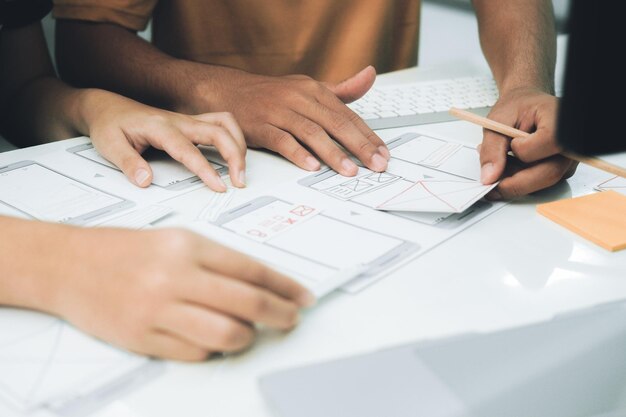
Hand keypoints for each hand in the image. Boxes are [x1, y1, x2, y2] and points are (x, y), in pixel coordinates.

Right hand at [51, 227, 314, 360]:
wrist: (69, 265)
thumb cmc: (125, 250)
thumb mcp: (176, 240)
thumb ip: (217, 262)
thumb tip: (262, 286)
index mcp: (188, 246)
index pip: (251, 269)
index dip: (284, 286)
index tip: (303, 297)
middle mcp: (175, 276)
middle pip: (247, 303)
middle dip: (280, 314)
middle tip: (292, 319)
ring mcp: (158, 309)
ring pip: (226, 334)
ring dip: (248, 337)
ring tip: (252, 333)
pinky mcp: (143, 337)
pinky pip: (196, 353)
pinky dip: (213, 349)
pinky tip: (215, 341)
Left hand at [80, 90, 246, 191]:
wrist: (107, 107)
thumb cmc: (109, 125)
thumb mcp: (109, 145)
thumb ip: (128, 163)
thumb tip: (146, 181)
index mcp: (160, 127)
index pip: (189, 150)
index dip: (206, 169)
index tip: (219, 186)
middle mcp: (178, 120)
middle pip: (218, 131)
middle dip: (235, 155)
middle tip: (239, 181)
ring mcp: (187, 120)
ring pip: (225, 123)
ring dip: (239, 143)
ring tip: (241, 169)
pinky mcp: (192, 123)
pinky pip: (221, 122)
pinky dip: (234, 136)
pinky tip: (235, 153)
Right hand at [200, 66, 389, 175]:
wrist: (228, 91)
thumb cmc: (273, 94)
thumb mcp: (308, 87)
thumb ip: (341, 90)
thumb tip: (370, 77)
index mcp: (314, 90)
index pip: (347, 115)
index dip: (368, 135)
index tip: (383, 154)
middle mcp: (299, 98)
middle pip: (335, 123)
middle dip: (359, 145)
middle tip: (376, 164)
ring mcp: (279, 111)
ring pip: (311, 132)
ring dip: (332, 152)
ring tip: (349, 170)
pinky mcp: (260, 126)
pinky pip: (282, 140)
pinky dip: (297, 153)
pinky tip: (312, 166)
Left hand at [479, 87, 576, 198]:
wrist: (526, 105)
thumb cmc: (517, 107)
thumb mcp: (497, 121)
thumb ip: (492, 149)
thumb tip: (489, 177)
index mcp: (559, 119)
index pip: (550, 142)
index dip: (524, 150)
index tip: (510, 145)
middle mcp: (570, 142)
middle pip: (549, 172)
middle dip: (514, 180)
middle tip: (490, 177)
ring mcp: (568, 158)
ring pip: (542, 181)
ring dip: (514, 178)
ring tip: (499, 160)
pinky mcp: (560, 169)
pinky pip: (539, 183)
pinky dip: (519, 178)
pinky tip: (509, 164)